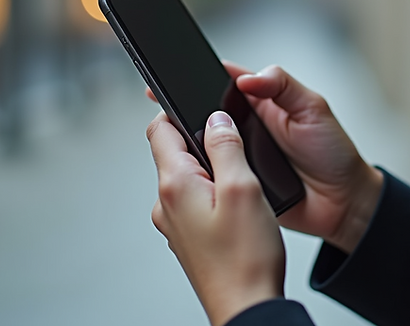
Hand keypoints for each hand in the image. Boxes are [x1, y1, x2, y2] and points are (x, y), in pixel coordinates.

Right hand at [146, 62, 383, 252]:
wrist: (343, 203)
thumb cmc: (334, 153)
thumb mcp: (313, 109)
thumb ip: (283, 86)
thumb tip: (250, 77)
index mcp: (263, 102)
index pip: (224, 81)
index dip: (197, 75)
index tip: (175, 74)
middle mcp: (247, 127)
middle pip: (207, 113)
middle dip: (185, 109)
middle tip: (166, 109)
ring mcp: (241, 156)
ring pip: (205, 145)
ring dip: (191, 144)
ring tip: (174, 141)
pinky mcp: (239, 183)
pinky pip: (215, 175)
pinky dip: (203, 174)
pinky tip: (193, 173)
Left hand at [148, 110, 283, 325]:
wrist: (248, 309)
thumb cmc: (246, 258)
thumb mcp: (243, 188)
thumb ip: (226, 146)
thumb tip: (215, 117)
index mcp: (174, 185)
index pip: (160, 128)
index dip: (180, 109)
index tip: (202, 103)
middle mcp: (166, 204)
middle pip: (175, 152)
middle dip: (203, 140)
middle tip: (236, 144)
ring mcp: (174, 224)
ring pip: (188, 177)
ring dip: (212, 169)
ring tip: (243, 181)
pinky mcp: (188, 239)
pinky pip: (195, 202)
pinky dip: (215, 194)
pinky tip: (239, 207)